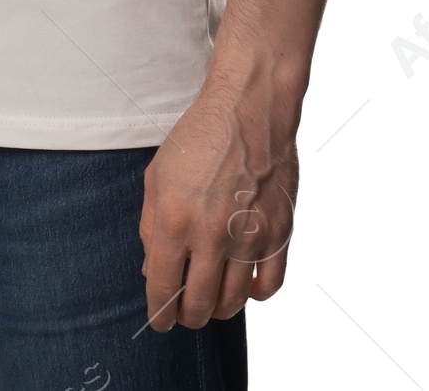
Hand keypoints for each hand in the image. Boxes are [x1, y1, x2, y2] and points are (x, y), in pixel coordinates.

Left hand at [139, 83, 298, 328]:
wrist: (249, 108)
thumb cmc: (199, 138)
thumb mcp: (157, 175)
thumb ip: (150, 227)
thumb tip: (152, 270)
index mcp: (174, 220)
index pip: (162, 290)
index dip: (159, 314)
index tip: (161, 321)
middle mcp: (211, 235)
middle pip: (198, 306)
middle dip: (187, 316)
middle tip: (186, 311)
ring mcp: (249, 237)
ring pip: (233, 303)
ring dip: (218, 308)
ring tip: (212, 299)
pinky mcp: (279, 232)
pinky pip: (269, 287)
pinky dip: (255, 294)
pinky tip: (244, 284)